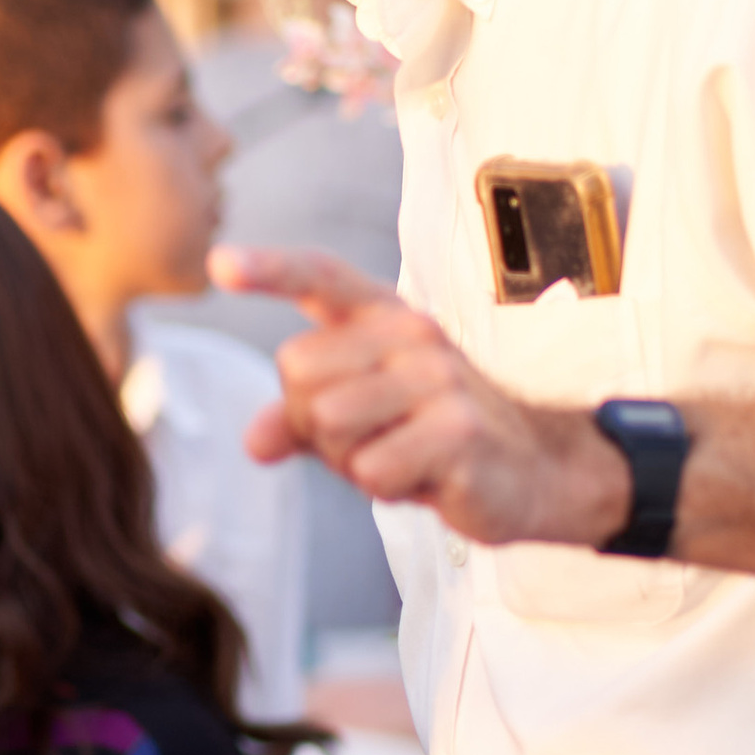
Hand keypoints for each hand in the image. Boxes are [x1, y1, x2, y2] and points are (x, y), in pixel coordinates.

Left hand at [207, 247, 630, 547]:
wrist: (534, 471)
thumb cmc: (436, 437)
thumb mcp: (364, 422)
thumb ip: (303, 422)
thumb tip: (254, 441)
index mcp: (385, 318)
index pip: (321, 276)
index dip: (269, 270)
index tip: (220, 265)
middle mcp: (412, 335)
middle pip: (297, 371)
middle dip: (314, 423)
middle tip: (369, 439)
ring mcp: (438, 380)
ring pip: (329, 424)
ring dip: (349, 461)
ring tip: (399, 458)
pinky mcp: (457, 431)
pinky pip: (371, 470)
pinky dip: (386, 488)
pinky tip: (426, 478)